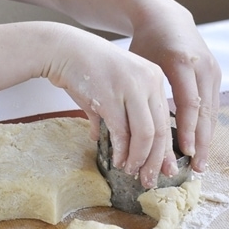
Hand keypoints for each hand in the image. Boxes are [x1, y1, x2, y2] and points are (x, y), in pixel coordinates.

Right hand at [43, 27, 176, 187]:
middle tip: (149, 179)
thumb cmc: (84, 68)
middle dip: (155, 160)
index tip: (164, 168)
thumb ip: (119, 113)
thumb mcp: (112, 87)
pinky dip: (122, 151)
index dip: (166, 149)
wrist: (62, 49)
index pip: (166, 120)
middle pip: (160, 130)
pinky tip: (118, 161)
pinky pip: (122, 132)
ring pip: (145, 134)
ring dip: (138, 159)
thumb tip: (111, 141)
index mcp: (154, 77)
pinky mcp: (110, 97)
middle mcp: (148, 80)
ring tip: (131, 172)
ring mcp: (131, 88)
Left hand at [127, 9, 220, 172]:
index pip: (188, 103)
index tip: (185, 152)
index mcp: (180, 62)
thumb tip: (122, 128)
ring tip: (201, 163)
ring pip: (213, 111)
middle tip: (198, 168)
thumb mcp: (138, 63)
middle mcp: (202, 67)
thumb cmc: (146, 43)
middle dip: (202, 142)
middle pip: (206, 111)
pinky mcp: (217, 74)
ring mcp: (213, 70)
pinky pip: (213, 106)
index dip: (187, 129)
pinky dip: (207, 126)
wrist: (167, 19)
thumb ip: (136, 91)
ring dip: (208, 139)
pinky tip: (201, 144)